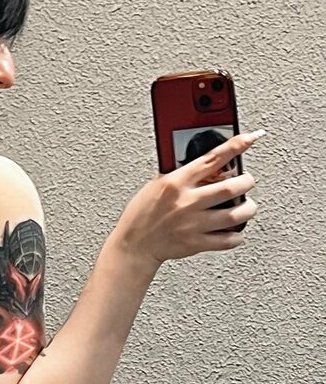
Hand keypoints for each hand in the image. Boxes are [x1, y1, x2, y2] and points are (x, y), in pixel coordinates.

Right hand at [113, 129, 264, 268]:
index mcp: (176, 182)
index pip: (212, 159)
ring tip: (246, 206)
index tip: (249, 139)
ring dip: (248, 209)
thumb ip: (181, 174)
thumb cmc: (143, 214)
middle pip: (232, 187)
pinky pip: (228, 240)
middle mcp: (187, 202)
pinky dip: (237, 235)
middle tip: (246, 181)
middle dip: (247, 182)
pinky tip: (235, 231)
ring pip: (236, 214)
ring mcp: (193, 224)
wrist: (134, 245)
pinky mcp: (197, 243)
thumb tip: (206, 164)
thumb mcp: (156, 185)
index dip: (235, 146)